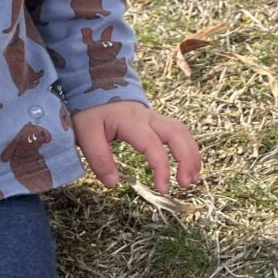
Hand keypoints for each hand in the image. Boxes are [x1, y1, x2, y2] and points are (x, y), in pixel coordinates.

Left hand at [72, 99, 200, 194]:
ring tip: (192, 179)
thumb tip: (113, 183)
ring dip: (192, 154)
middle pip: (177, 133)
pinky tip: (189, 166)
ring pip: (182, 131)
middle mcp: (148, 117)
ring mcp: (155, 118)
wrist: (96, 89)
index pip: (153, 145)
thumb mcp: (86, 134)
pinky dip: (188, 148)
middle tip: (186, 184)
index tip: (162, 189)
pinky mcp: (158, 121)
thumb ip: (98, 158)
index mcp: (131, 121)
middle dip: (187, 159)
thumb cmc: (91, 113)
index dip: (161, 167)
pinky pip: (180, 132)